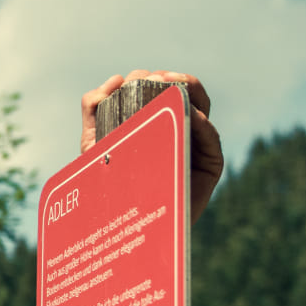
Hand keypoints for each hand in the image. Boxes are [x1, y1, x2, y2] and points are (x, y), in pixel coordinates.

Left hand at [81, 70, 223, 222]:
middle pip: (185, 96)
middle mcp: (178, 132)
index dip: (154, 79)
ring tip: (173, 86)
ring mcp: (196, 146)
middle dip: (173, 80)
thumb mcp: (94, 143)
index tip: (138, 77)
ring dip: (190, 93)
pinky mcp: (210, 165)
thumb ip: (94, 110)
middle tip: (155, 78)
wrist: (121, 228)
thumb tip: (114, 81)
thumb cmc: (109, 185)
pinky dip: (201, 123)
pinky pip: (211, 139)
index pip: (161, 93)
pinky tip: (188, 116)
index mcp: (154, 124)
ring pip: (202, 110)